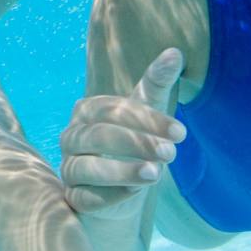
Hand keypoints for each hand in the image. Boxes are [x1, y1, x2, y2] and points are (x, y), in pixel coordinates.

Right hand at [61, 48, 186, 215]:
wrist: (121, 190)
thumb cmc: (134, 143)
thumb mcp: (147, 113)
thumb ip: (157, 83)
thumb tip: (175, 52)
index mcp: (87, 110)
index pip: (113, 109)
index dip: (147, 120)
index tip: (181, 133)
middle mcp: (71, 136)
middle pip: (99, 135)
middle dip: (137, 143)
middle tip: (172, 154)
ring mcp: (68, 168)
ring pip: (87, 168)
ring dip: (123, 170)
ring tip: (155, 174)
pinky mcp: (72, 198)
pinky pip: (86, 198)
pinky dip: (111, 196)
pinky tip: (136, 193)